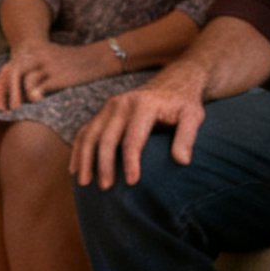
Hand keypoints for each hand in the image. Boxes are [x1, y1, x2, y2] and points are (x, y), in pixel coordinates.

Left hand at [0, 37, 99, 107]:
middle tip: (4, 110)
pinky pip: (39, 87)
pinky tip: (34, 102)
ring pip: (24, 80)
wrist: (97, 58)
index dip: (1, 85)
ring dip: (18, 96)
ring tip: (17, 109)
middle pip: (13, 73)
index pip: (10, 68)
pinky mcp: (58, 75)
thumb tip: (23, 89)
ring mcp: (48, 64)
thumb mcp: (51, 58)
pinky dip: (33, 96)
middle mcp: (38, 55)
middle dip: (5, 92)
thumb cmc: (73, 63)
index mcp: (34, 50)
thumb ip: (35, 68)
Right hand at [70, 66, 206, 188]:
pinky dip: (78, 149)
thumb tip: (181, 161)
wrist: (172, 83)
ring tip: (85, 182)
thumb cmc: (183, 104)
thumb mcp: (192, 116)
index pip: (133, 138)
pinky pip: (86, 131)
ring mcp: (109, 107)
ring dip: (85, 158)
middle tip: (106, 187)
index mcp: (143, 105)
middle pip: (106, 137)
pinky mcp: (103, 112)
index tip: (132, 183)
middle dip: (104, 164)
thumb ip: (187, 137)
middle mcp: (122, 103)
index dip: (130, 161)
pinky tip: (76, 168)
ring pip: (90, 134)